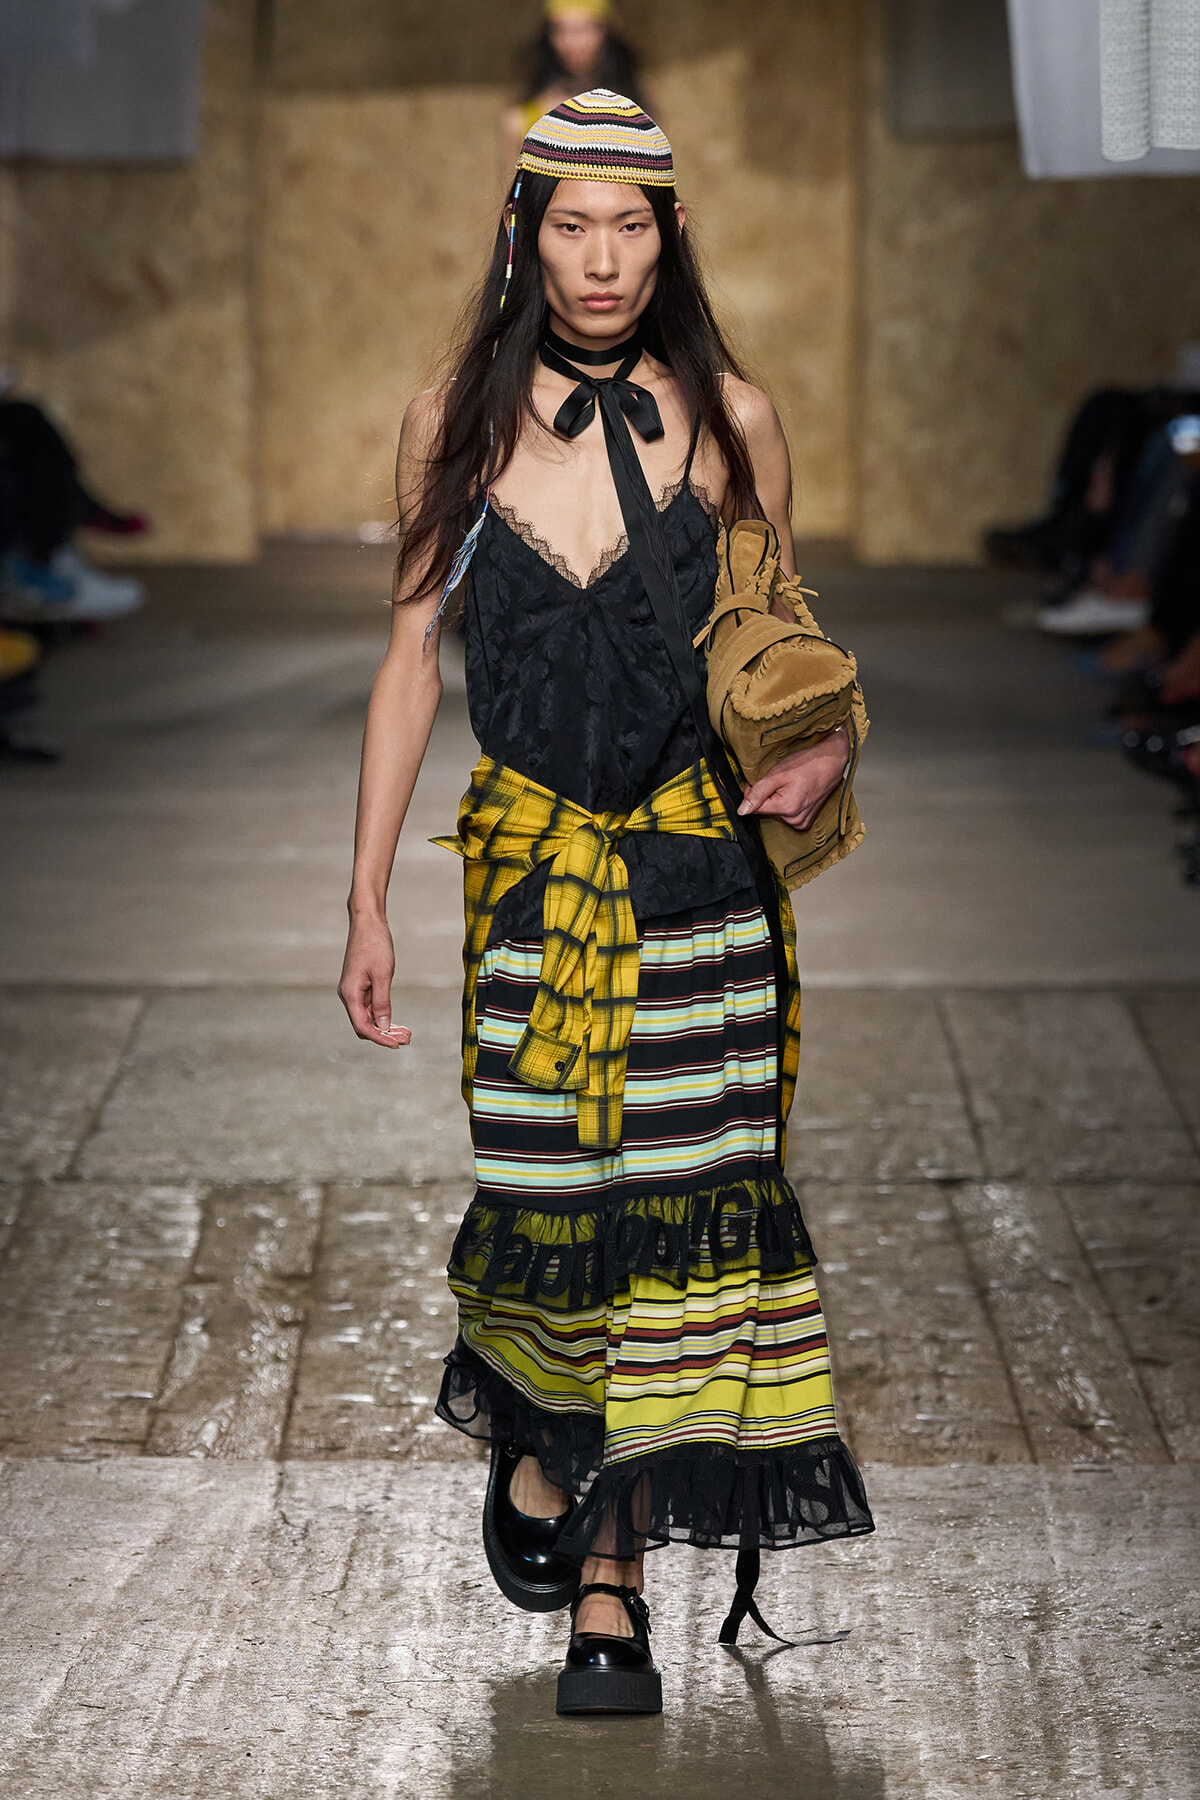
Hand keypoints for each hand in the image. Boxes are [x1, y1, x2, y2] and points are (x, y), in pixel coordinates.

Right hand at [338, 912, 409, 1047]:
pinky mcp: (359, 985)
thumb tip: (383, 1026)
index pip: (363, 1026)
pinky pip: (370, 1006)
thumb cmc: (375, 944)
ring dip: (385, 1026)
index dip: (379, 1038)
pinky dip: (382, 1014)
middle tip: (407, 1039)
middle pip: (364, 1024)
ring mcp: (353, 990)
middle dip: (384, 1034)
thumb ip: (383, 1002)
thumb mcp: (383, 974)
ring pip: (368, 1017)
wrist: (367, 922)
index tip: (397, 1044)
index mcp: (350, 994)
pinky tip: (396, 1020)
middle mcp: (348, 995)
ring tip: (406, 1033)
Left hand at [737, 728, 848, 829]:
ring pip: (776, 813)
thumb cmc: (808, 764)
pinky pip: (787, 815)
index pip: (755, 808)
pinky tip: (794, 792)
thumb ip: (758, 793)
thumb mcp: (777, 774)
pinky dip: (786, 804)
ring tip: (788, 785)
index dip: (752, 793)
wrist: (831, 762)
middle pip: (766, 811)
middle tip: (776, 779)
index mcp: (787, 809)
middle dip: (766, 795)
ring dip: (776, 800)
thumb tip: (742, 811)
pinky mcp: (806, 821)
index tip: (759, 780)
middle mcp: (795, 820)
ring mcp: (802, 822)